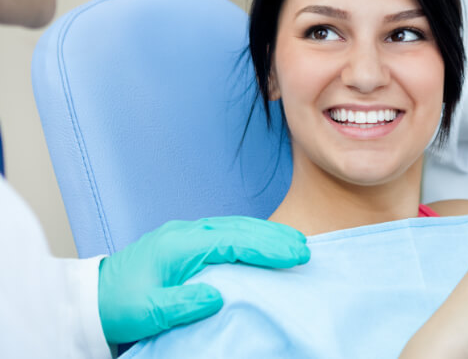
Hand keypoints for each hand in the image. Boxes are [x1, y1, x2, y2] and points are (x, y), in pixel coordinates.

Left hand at [98, 216, 309, 343]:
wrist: (92, 296)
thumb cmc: (118, 304)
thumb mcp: (146, 312)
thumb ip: (181, 304)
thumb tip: (217, 296)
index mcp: (179, 245)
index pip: (233, 240)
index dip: (266, 247)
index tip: (294, 255)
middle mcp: (186, 233)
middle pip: (239, 228)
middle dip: (274, 236)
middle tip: (304, 248)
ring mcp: (187, 234)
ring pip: (235, 226)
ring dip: (265, 233)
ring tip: (294, 243)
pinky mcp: (187, 241)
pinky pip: (226, 232)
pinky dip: (250, 236)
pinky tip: (264, 243)